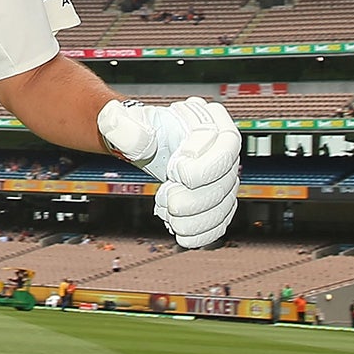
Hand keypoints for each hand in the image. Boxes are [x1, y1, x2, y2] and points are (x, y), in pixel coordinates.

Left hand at [97, 96, 240, 248]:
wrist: (147, 145)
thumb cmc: (140, 129)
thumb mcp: (126, 121)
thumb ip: (124, 126)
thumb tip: (133, 136)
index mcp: (210, 120)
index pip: (229, 143)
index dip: (206, 165)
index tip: (174, 171)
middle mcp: (225, 147)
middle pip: (227, 179)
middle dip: (195, 199)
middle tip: (166, 199)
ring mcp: (226, 174)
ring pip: (225, 204)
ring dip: (195, 219)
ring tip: (167, 213)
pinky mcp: (219, 198)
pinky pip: (221, 220)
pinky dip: (202, 233)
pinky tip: (181, 233)